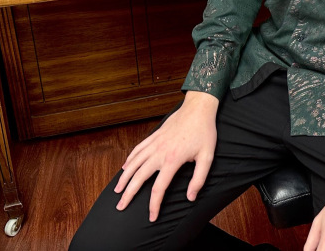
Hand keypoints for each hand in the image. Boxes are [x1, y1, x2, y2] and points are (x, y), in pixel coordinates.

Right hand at [114, 90, 218, 220]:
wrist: (198, 108)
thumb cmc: (204, 132)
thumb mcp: (207, 157)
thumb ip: (199, 179)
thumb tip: (190, 197)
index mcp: (173, 160)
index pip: (158, 188)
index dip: (154, 205)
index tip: (152, 217)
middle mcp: (159, 152)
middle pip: (138, 177)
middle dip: (128, 194)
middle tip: (120, 206)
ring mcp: (155, 143)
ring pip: (134, 163)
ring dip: (124, 178)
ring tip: (117, 190)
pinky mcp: (154, 136)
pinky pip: (137, 149)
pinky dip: (129, 159)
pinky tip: (125, 167)